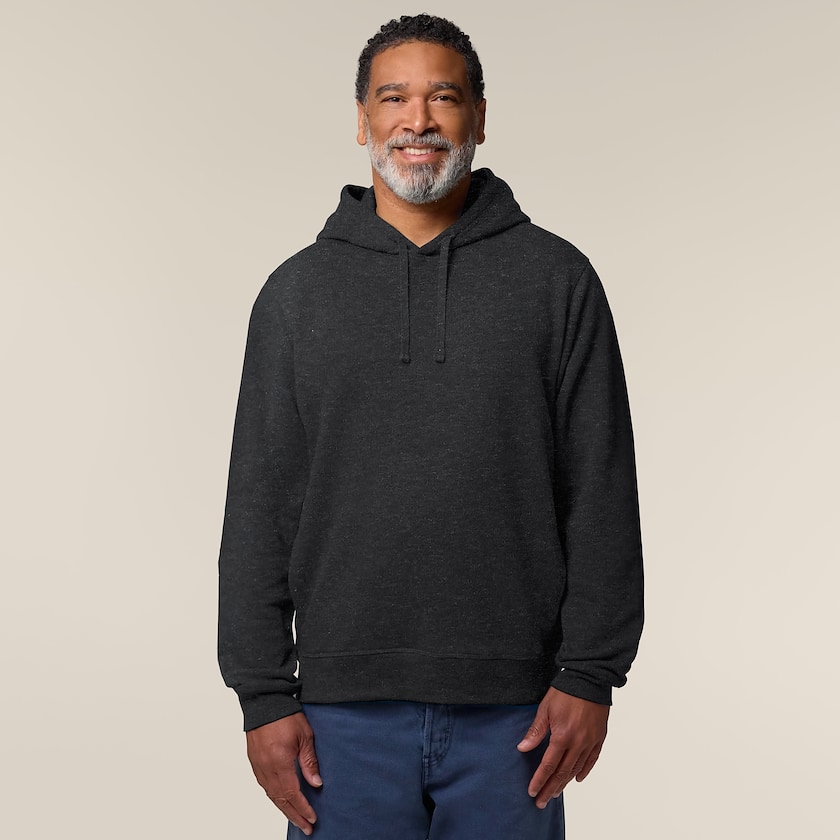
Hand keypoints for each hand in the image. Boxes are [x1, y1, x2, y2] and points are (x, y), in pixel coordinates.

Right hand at [246, 713, 322, 835]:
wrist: (264, 701)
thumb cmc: (285, 715)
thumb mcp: (305, 736)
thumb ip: (309, 762)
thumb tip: (316, 784)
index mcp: (280, 763)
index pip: (293, 794)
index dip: (303, 808)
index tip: (312, 819)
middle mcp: (266, 768)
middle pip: (281, 800)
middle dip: (294, 815)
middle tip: (306, 827)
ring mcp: (258, 766)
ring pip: (271, 795)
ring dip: (284, 808)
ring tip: (295, 818)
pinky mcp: (254, 762)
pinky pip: (264, 786)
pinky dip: (274, 797)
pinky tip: (281, 800)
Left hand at [517, 687, 608, 808]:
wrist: (589, 679)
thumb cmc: (566, 691)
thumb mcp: (545, 709)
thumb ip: (535, 731)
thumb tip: (523, 748)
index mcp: (562, 736)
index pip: (548, 765)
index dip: (540, 780)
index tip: (532, 791)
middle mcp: (578, 743)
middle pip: (562, 772)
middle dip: (550, 788)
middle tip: (541, 801)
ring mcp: (590, 742)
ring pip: (577, 769)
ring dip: (565, 783)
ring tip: (555, 793)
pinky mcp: (599, 738)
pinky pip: (592, 760)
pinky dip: (584, 771)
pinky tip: (576, 778)